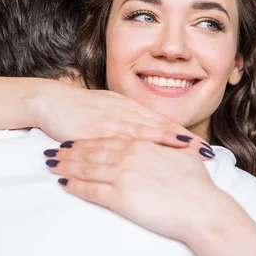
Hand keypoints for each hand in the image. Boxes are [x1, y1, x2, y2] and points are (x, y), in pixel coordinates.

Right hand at [26, 82, 212, 156]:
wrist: (50, 100)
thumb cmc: (80, 107)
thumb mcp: (109, 109)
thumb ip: (129, 120)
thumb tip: (149, 132)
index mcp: (129, 108)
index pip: (163, 123)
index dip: (184, 135)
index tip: (203, 146)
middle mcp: (124, 112)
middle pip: (160, 127)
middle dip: (184, 140)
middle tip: (206, 151)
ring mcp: (110, 120)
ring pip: (144, 131)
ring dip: (167, 141)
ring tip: (188, 151)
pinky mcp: (94, 130)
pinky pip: (118, 140)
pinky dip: (135, 147)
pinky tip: (147, 155)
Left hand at [44, 137, 222, 243]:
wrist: (202, 209)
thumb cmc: (197, 185)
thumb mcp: (185, 157)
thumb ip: (174, 146)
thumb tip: (179, 142)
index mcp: (144, 144)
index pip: (109, 140)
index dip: (90, 140)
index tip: (76, 140)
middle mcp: (130, 156)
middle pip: (93, 151)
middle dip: (72, 151)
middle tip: (56, 150)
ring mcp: (123, 175)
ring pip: (87, 168)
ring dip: (67, 166)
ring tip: (53, 164)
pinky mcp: (120, 197)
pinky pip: (91, 190)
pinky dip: (75, 185)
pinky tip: (64, 183)